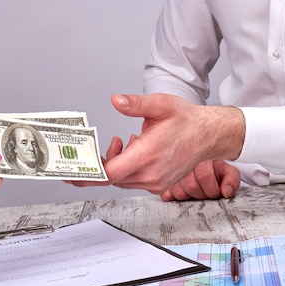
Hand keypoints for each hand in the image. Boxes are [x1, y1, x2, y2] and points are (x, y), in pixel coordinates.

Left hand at [104, 93, 244, 193]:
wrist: (209, 136)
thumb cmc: (186, 121)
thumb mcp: (160, 105)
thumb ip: (136, 104)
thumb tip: (116, 100)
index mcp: (147, 155)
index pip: (110, 173)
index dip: (90, 172)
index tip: (76, 168)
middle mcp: (151, 174)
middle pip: (112, 178)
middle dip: (101, 163)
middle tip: (95, 149)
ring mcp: (156, 182)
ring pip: (122, 181)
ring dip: (116, 164)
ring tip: (123, 142)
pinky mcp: (159, 185)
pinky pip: (134, 181)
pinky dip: (127, 169)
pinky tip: (134, 150)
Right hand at [160, 160, 239, 200]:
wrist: (201, 163)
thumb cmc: (213, 170)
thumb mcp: (228, 172)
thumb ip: (232, 180)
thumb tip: (226, 192)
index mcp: (201, 157)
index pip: (204, 176)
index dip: (213, 189)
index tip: (216, 192)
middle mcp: (184, 161)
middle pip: (191, 185)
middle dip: (202, 195)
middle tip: (206, 193)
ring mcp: (171, 171)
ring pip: (179, 192)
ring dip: (190, 197)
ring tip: (195, 192)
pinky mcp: (164, 181)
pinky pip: (167, 195)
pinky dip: (175, 197)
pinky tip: (183, 191)